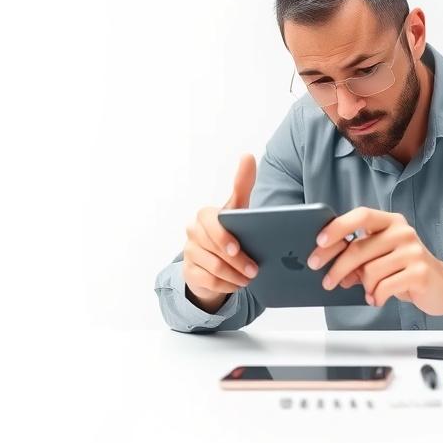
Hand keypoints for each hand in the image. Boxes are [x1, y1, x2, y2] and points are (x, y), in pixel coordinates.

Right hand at [182, 154, 259, 312]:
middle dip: (238, 262)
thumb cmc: (228, 230)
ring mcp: (188, 252)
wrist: (211, 258)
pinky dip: (226, 286)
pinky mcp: (188, 272)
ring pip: (214, 268)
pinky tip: (236, 285)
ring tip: (249, 279)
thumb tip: (248, 156)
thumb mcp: (237, 209)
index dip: (223, 237)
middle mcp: (193, 232)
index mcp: (205, 216)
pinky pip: (209, 282)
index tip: (236, 249)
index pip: (210, 222)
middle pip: (215, 250)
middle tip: (255, 271)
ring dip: (235, 277)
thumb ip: (242, 184)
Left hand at [307, 206, 442, 314]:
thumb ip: (358, 259)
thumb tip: (330, 267)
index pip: (361, 215)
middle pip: (359, 248)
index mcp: (390, 222)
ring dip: (364, 286)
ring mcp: (412, 251)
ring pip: (370, 271)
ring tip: (368, 292)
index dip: (338, 227)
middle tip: (326, 282)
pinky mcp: (419, 272)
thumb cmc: (406, 269)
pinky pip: (384, 286)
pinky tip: (377, 299)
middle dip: (337, 268)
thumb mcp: (381, 259)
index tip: (319, 242)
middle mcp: (402, 232)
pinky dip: (376, 296)